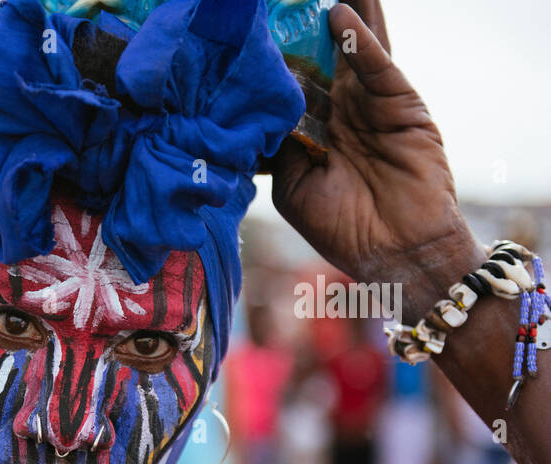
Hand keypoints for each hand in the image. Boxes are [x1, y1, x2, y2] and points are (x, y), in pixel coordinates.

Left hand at [270, 1, 483, 312]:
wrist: (395, 251)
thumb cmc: (342, 227)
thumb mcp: (293, 188)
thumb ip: (279, 147)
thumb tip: (258, 111)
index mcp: (312, 130)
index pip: (290, 84)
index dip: (273, 60)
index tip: (250, 32)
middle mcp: (340, 109)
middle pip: (320, 57)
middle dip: (303, 28)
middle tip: (282, 0)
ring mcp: (371, 103)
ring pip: (352, 49)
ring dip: (340, 15)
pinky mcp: (401, 103)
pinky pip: (378, 66)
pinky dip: (362, 41)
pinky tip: (342, 16)